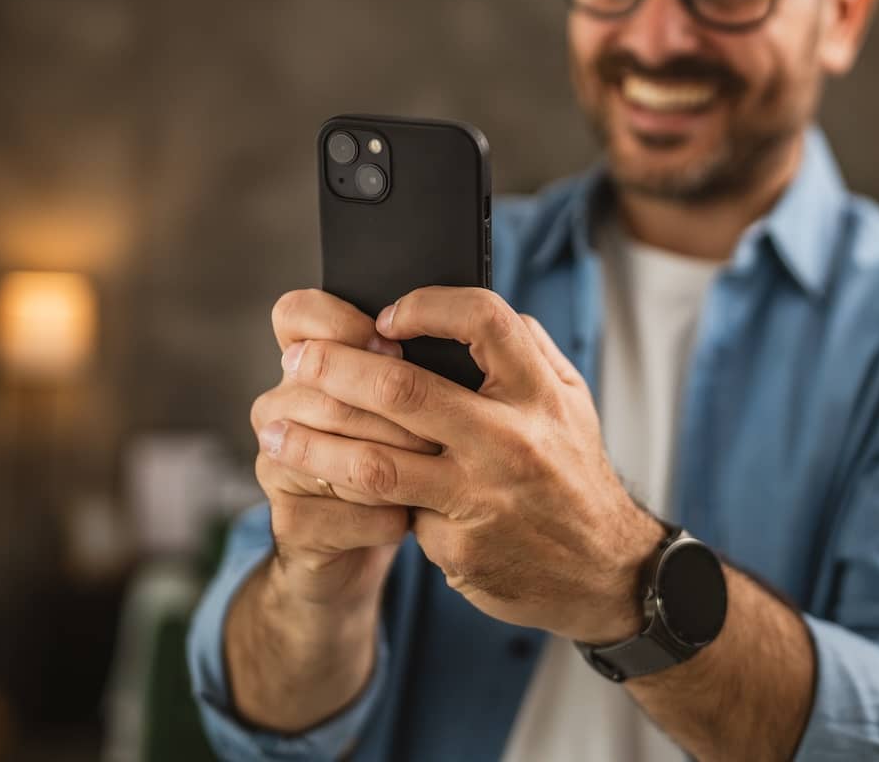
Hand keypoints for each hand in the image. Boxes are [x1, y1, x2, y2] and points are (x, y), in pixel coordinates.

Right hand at [250, 288, 441, 609]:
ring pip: (337, 451)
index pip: (295, 314)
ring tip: (439, 469)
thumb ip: (415, 363)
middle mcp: (280, 406)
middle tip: (443, 422)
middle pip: (327, 388)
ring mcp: (276, 464)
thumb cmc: (401, 451)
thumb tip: (458, 342)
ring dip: (398, 463)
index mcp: (306, 360)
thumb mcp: (407, 399)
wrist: (366, 538)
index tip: (392, 343)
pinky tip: (410, 519)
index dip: (339, 323)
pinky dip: (387, 517)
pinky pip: (344, 513)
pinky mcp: (290, 524)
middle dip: (394, 408)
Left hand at [263, 286, 664, 643]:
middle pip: (402, 391)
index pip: (482, 321)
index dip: (426, 307)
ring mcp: (480, 498)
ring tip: (273, 431)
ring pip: (375, 465)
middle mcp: (510, 441)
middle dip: (334, 369)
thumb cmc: (574, 473)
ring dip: (312, 444)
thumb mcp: (571, 402)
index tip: (385, 318)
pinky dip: (357, 499)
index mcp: (538, 393)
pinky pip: (395, 513)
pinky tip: (324, 489)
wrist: (605, 571)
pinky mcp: (458, 547)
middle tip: (294, 362)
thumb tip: (463, 313)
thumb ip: (526, 352)